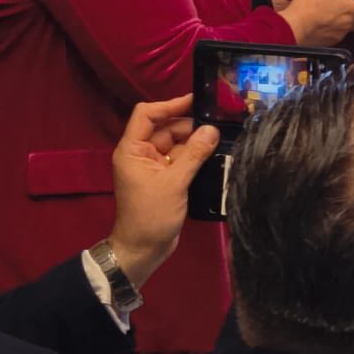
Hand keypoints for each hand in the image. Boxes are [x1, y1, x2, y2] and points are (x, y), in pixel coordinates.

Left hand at [105, 95, 219, 288]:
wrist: (143, 252)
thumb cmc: (150, 216)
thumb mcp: (174, 184)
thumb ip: (194, 154)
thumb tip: (212, 129)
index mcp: (132, 150)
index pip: (147, 115)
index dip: (169, 105)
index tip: (195, 101)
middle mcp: (141, 154)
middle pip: (166, 127)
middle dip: (189, 124)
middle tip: (217, 119)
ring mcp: (154, 166)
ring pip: (176, 142)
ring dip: (195, 139)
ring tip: (220, 134)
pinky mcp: (165, 178)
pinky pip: (181, 158)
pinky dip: (195, 154)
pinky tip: (214, 151)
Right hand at [280, 0, 353, 46]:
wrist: (291, 31)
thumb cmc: (306, 8)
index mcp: (348, 9)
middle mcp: (348, 23)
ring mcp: (340, 34)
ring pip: (351, 25)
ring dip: (349, 18)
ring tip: (336, 9)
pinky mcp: (331, 41)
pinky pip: (339, 30)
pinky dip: (336, 24)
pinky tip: (325, 19)